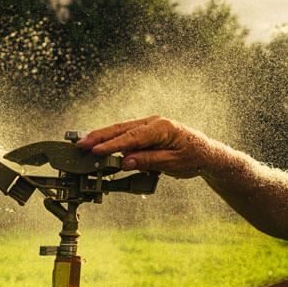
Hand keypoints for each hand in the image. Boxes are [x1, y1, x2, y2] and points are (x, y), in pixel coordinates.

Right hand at [75, 116, 219, 177]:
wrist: (207, 154)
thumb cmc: (193, 158)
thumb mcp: (172, 164)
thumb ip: (148, 161)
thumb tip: (125, 161)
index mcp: (162, 128)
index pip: (132, 137)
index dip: (112, 145)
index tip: (96, 152)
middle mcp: (154, 122)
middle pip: (122, 128)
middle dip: (99, 136)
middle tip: (80, 144)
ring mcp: (150, 125)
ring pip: (122, 129)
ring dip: (103, 136)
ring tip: (85, 144)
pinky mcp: (147, 131)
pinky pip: (127, 134)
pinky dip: (113, 139)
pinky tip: (100, 145)